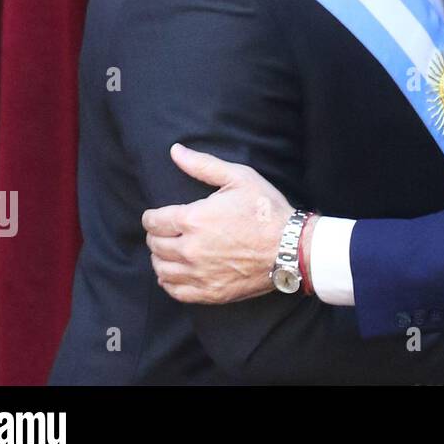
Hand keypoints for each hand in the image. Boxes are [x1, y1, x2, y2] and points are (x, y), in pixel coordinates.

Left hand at [142, 143, 293, 303]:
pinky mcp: (209, 292)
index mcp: (194, 219)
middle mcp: (191, 249)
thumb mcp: (239, 177)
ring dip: (160, 258)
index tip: (157, 216)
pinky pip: (175, 291)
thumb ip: (203, 165)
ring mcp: (199, 274)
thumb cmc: (267, 210)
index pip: (153, 221)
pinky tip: (175, 273)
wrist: (291, 247)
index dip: (152, 217)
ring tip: (170, 251)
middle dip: (156, 235)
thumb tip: (175, 151)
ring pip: (161, 269)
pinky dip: (169, 282)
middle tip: (166, 231)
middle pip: (155, 245)